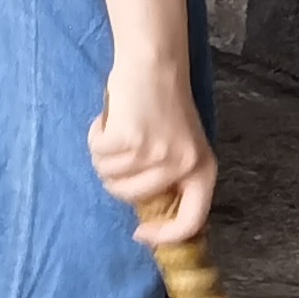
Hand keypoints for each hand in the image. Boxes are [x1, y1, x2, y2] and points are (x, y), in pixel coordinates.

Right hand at [91, 60, 214, 244]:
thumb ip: (172, 175)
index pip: (191, 221)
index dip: (165, 235)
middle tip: (117, 152)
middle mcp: (183, 165)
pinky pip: (98, 153)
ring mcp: (156, 153)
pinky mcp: (130, 139)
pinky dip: (95, 136)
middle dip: (115, 178)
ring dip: (104, 154)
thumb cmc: (164, 101)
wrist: (154, 62)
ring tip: (116, 129)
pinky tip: (108, 120)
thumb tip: (149, 212)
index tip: (141, 233)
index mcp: (203, 169)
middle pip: (133, 197)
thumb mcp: (181, 145)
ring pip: (110, 175)